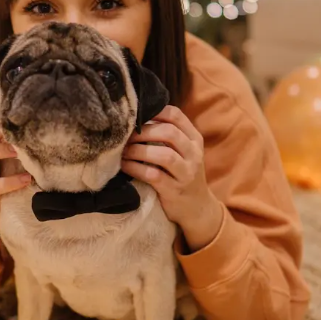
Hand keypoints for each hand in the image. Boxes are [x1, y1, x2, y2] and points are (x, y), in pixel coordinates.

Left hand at [122, 106, 222, 249]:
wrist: (196, 207)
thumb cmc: (182, 173)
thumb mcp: (183, 151)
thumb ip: (168, 134)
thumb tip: (138, 116)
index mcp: (194, 139)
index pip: (175, 115)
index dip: (153, 112)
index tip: (136, 116)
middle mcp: (194, 154)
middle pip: (169, 133)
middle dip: (143, 132)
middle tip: (126, 136)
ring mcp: (186, 173)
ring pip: (163, 155)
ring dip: (139, 151)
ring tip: (124, 151)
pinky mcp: (174, 190)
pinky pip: (153, 175)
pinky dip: (136, 168)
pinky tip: (125, 165)